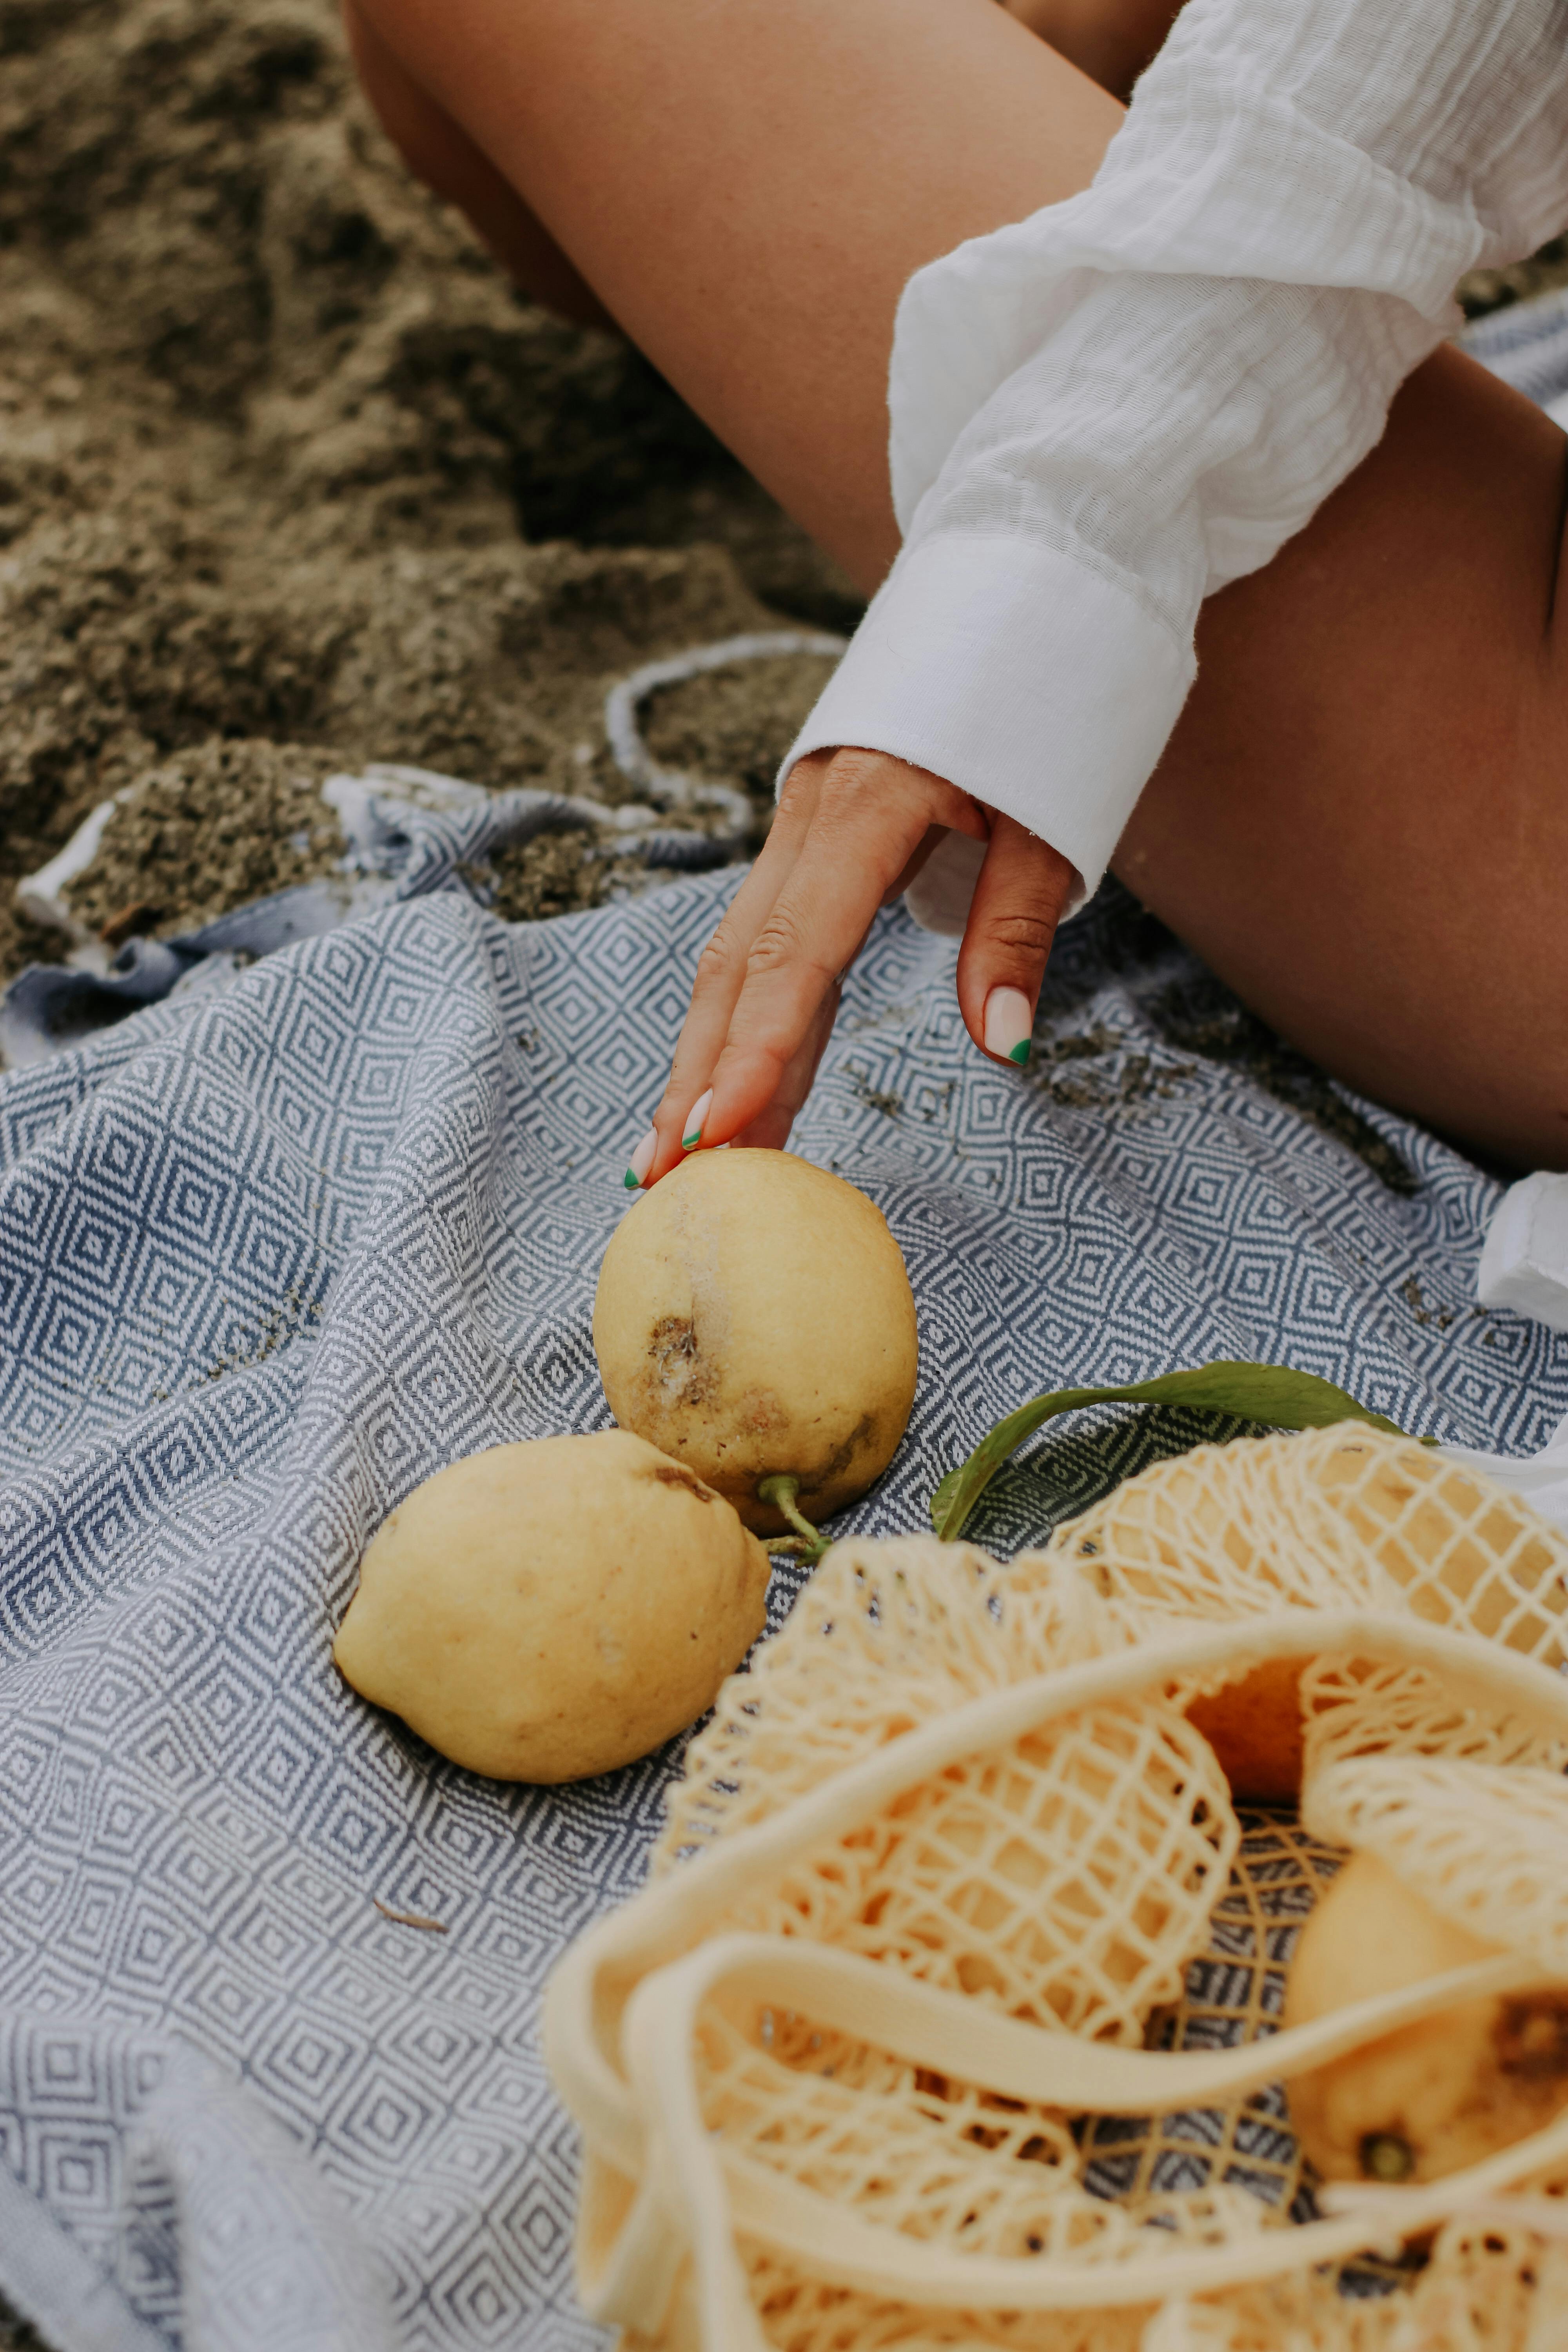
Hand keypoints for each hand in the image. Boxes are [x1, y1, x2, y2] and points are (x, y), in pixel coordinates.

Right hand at [624, 746, 1077, 1186]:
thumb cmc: (1038, 712)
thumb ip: (1014, 930)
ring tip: (677, 1160)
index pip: (796, 949)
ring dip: (706, 1062)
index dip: (758, 1045)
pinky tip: (728, 1095)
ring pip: (735, 964)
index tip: (723, 1127)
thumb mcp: (1047, 822)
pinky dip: (745, 1025)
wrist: (1012, 606)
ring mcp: (795, 835)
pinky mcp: (804, 851)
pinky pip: (764, 949)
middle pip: (739, 967)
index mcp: (863, 808)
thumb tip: (1001, 1043)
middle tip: (671, 1177)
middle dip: (700, 1076)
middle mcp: (807, 822)